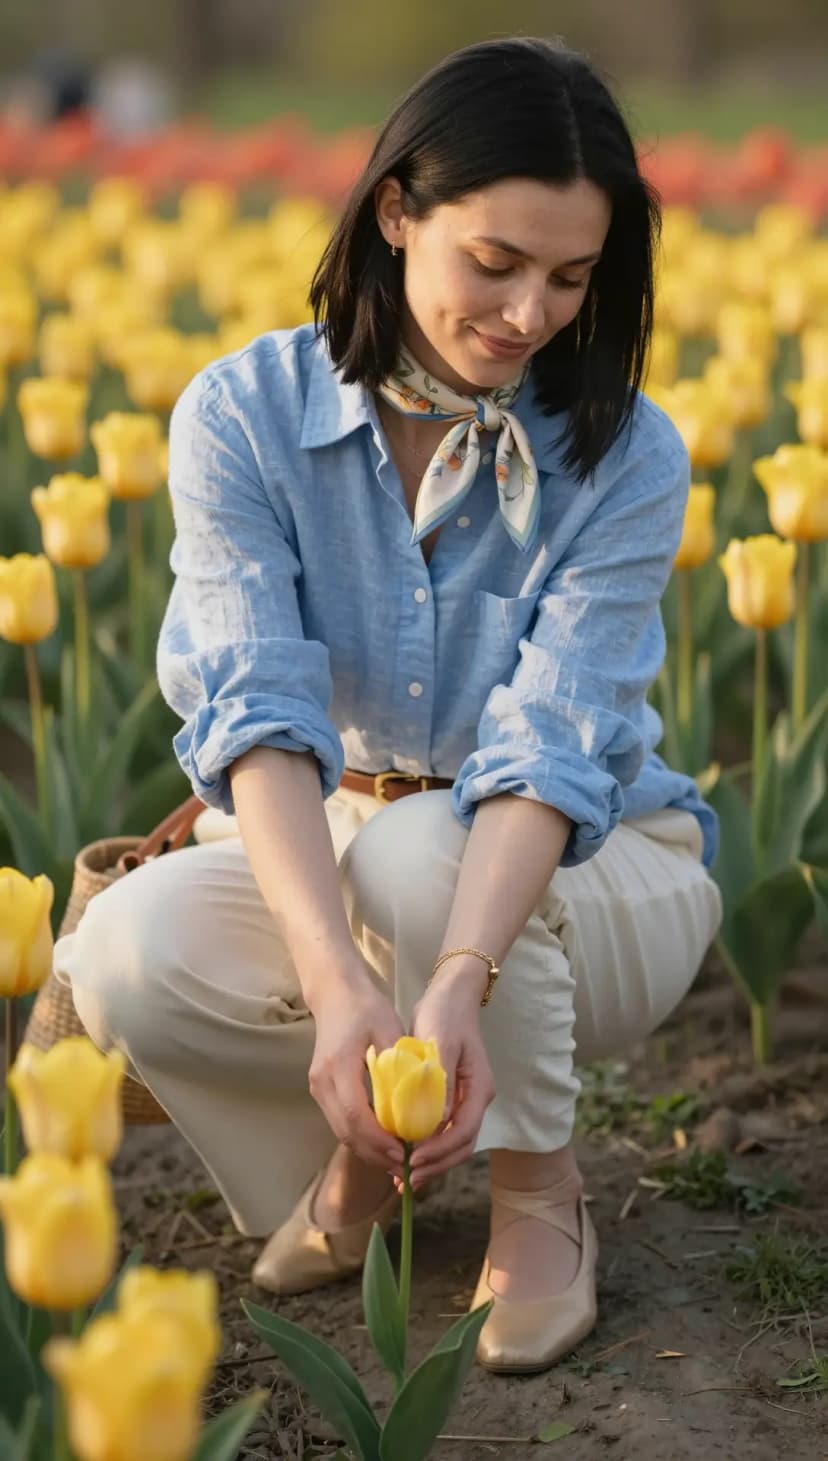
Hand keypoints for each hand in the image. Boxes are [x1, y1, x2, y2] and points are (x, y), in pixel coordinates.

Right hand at [307, 965, 406, 1175]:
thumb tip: (423, 1103)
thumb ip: (401, 1066)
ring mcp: (318, 1088)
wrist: (335, 994)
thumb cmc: (366, 1008)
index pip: (355, 1115)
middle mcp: (322, 1082)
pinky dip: (362, 1137)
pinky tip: (384, 1141)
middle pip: (345, 1132)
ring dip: (368, 1149)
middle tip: (406, 1165)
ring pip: (341, 1132)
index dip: (378, 1139)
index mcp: (338, 1066)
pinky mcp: (321, 1090)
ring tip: (399, 1158)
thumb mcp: (389, 1029)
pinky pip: (341, 1122)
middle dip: (376, 1153)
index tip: (404, 1151)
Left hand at [403, 972, 495, 1190]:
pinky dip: (425, 1148)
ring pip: (451, 1144)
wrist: (449, 995)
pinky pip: (440, 1132)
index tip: (414, 1160)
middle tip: (406, 1180)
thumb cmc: (445, 1015)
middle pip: (460, 1146)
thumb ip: (440, 1081)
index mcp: (479, 1089)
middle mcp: (474, 1100)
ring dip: (429, 1163)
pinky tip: (404, 1156)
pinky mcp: (449, 1099)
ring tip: (403, 1179)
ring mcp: (464, 1101)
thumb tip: (436, 1121)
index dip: (440, 1152)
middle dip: (434, 1166)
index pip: (463, 1133)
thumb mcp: (441, 1042)